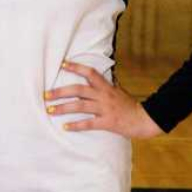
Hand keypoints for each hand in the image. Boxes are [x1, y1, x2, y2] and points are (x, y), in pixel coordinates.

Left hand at [44, 61, 163, 138]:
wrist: (144, 119)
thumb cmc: (130, 105)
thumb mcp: (118, 90)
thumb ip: (107, 84)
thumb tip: (99, 76)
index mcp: (106, 86)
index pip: (89, 72)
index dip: (75, 67)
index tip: (62, 64)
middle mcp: (103, 95)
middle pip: (78, 90)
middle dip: (60, 92)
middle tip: (46, 95)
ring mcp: (105, 109)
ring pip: (80, 106)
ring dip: (63, 108)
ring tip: (50, 110)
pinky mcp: (107, 122)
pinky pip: (89, 124)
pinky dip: (76, 125)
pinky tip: (65, 127)